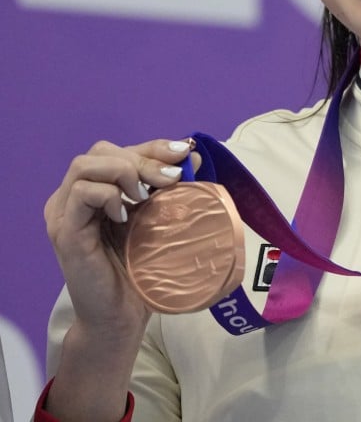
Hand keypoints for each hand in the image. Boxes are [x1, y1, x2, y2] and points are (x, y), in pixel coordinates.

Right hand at [45, 139, 195, 337]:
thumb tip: (194, 154)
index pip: (119, 150)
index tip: (184, 152)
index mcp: (94, 190)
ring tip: (147, 196)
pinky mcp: (66, 232)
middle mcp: (72, 197)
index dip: (153, 146)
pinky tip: (127, 214)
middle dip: (142, 158)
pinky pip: (82, 193)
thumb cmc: (140, 268)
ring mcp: (64, 214)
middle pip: (101, 151)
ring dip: (126, 171)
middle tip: (171, 179)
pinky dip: (110, 194)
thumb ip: (169, 186)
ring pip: (85, 165)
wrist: (122, 316)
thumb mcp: (158, 217)